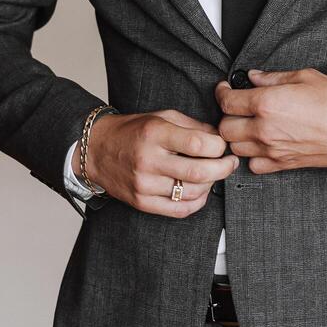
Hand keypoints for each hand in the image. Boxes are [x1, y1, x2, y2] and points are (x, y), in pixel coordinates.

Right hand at [84, 109, 237, 217]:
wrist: (96, 150)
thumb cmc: (132, 131)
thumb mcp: (162, 117)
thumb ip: (192, 126)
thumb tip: (219, 139)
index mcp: (155, 134)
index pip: (199, 144)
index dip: (219, 146)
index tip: (223, 145)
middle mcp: (149, 160)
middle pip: (199, 172)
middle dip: (224, 168)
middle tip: (230, 163)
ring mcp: (144, 184)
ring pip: (192, 193)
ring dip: (211, 184)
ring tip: (213, 174)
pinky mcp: (142, 202)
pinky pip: (179, 210)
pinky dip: (197, 202)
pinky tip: (200, 191)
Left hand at [215, 68, 326, 173]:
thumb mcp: (304, 76)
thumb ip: (272, 78)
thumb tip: (254, 77)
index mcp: (267, 104)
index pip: (227, 101)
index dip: (222, 92)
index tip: (226, 89)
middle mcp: (265, 129)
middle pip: (225, 128)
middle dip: (227, 115)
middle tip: (237, 106)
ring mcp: (273, 150)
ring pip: (236, 148)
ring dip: (238, 136)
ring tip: (248, 124)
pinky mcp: (283, 164)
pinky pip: (254, 165)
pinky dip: (253, 156)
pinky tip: (261, 144)